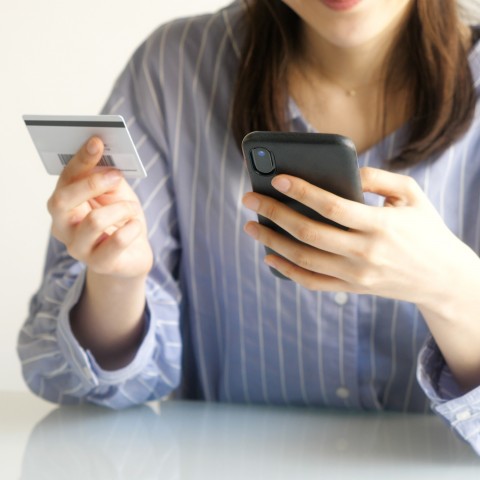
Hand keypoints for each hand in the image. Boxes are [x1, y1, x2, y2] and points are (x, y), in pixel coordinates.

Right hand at [47, 137, 152, 278]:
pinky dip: (132, 228)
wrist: (132, 256)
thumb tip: (108, 162)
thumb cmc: (120, 220)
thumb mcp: (116, 194)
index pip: (65, 179)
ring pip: (93, 221)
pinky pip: (117, 241)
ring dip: (121, 209)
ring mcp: (78, 248)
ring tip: (132, 210)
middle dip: (91, 184)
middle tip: (115, 175)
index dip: (80, 159)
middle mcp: (63, 227)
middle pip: (62, 201)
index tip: (96, 141)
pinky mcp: (99, 264)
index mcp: (64, 204)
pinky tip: (135, 226)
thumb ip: (109, 179)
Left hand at [242, 167, 472, 307]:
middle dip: (274, 213)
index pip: (332, 206)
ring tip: (250, 225)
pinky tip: (269, 256)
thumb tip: (344, 169)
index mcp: (381, 224)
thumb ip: (378, 177)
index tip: (277, 178)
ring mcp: (356, 275)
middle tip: (250, 199)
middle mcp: (365, 253)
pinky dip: (287, 270)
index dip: (302, 191)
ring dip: (272, 241)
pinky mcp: (351, 288)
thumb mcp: (411, 194)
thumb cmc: (425, 229)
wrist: (441, 278)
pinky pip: (312, 282)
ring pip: (304, 259)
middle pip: (309, 232)